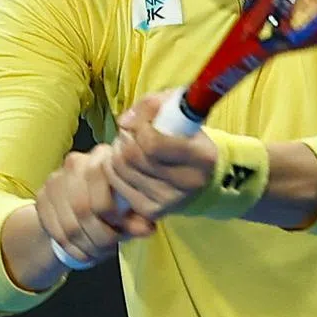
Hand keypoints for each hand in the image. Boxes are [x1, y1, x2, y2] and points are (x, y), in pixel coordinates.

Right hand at [36, 144, 155, 268]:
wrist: (80, 202)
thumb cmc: (113, 202)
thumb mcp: (130, 208)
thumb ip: (138, 216)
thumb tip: (146, 228)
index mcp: (102, 157)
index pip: (102, 191)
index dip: (114, 218)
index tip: (122, 232)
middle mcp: (75, 163)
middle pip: (83, 210)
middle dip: (100, 238)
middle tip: (110, 249)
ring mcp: (54, 179)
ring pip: (69, 226)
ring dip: (86, 247)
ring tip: (98, 253)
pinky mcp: (41, 198)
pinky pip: (55, 232)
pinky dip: (72, 249)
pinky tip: (83, 252)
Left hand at [105, 91, 218, 220]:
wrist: (202, 175)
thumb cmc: (187, 135)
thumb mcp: (179, 109)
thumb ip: (152, 106)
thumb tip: (124, 121)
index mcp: (202, 157)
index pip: (153, 143)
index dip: (138, 126)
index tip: (138, 120)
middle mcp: (188, 183)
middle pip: (133, 157)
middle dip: (125, 137)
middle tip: (129, 131)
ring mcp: (170, 201)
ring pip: (121, 169)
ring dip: (117, 150)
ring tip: (127, 144)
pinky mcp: (152, 210)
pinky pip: (117, 184)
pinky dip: (113, 168)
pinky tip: (124, 161)